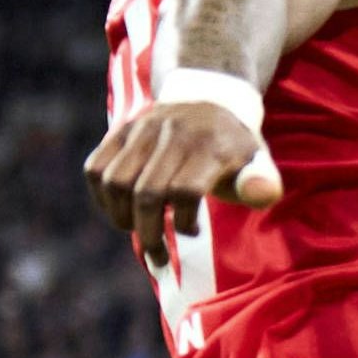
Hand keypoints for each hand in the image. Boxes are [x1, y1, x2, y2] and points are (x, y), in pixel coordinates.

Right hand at [84, 99, 280, 269]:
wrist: (212, 100)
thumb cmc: (234, 149)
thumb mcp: (258, 163)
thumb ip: (261, 183)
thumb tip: (261, 194)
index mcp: (210, 145)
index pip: (185, 190)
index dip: (184, 222)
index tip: (191, 232)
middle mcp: (173, 132)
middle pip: (147, 193)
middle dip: (149, 234)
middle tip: (157, 257)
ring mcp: (142, 128)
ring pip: (115, 182)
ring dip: (122, 217)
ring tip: (138, 231)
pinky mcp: (120, 129)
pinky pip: (95, 168)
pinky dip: (102, 198)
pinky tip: (121, 211)